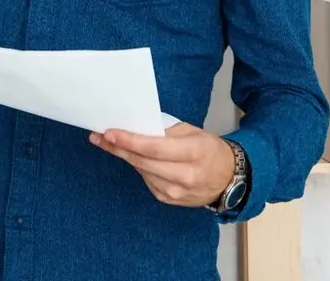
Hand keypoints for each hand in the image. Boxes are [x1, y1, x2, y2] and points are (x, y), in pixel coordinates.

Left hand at [89, 121, 234, 207]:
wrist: (228, 177)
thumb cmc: (210, 150)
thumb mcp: (193, 132)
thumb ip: (166, 132)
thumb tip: (138, 129)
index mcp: (192, 153)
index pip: (153, 148)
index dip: (129, 141)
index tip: (110, 133)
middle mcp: (184, 175)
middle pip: (143, 161)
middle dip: (119, 148)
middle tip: (100, 137)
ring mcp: (176, 191)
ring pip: (142, 172)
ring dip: (126, 157)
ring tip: (112, 144)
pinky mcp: (169, 200)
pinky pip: (147, 181)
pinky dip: (140, 168)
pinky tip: (135, 158)